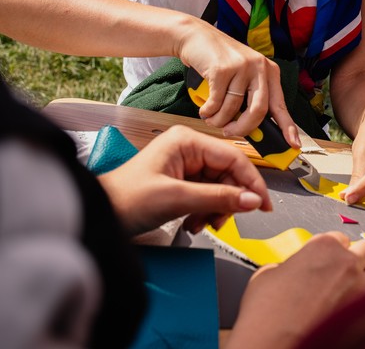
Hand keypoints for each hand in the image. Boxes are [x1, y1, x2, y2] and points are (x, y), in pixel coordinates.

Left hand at [97, 125, 271, 235]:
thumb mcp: (177, 199)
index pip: (233, 158)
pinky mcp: (180, 183)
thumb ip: (218, 198)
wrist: (100, 216)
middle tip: (225, 221)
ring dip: (215, 210)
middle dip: (228, 200)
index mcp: (186, 140)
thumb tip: (253, 200)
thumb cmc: (126, 199)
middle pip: (228, 174)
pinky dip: (204, 212)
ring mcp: (184, 166)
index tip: (264, 204)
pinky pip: (206, 196)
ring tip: (201, 224)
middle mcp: (187, 149)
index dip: (251, 182)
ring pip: (219, 188)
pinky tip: (193, 223)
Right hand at [178, 22, 299, 147]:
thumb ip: (251, 98)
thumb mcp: (243, 77)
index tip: (294, 145)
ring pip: (233, 108)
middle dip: (243, 128)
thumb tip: (254, 131)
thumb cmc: (220, 61)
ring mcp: (241, 66)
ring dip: (219, 120)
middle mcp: (259, 67)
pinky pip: (216, 102)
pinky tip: (205, 109)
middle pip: (259, 111)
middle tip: (230, 132)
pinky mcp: (221, 68)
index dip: (288, 127)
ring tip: (212, 118)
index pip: (281, 105)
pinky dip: (208, 111)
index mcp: (270, 72)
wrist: (197, 37)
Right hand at [226, 232, 364, 348]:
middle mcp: (346, 261)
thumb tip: (290, 272)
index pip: (339, 238)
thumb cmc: (267, 312)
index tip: (329, 262)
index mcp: (322, 246)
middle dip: (359, 260)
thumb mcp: (267, 275)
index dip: (334, 252)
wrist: (275, 343)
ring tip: (363, 289)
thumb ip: (287, 265)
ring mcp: (361, 285)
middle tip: (347, 274)